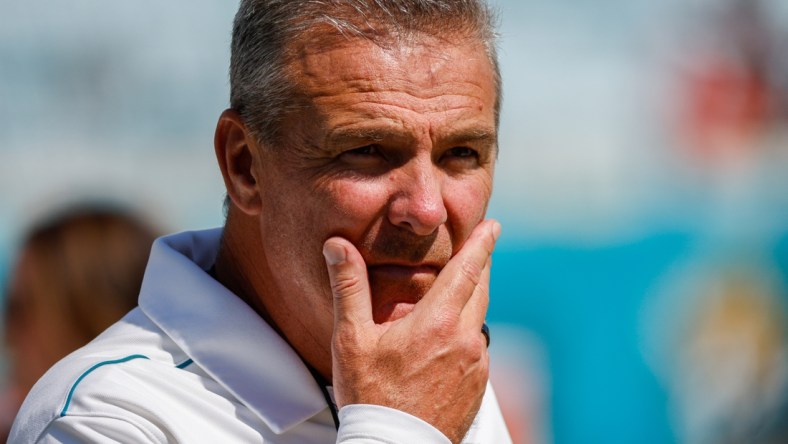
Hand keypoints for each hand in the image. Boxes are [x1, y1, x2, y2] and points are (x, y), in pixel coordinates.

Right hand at [323, 219, 499, 442]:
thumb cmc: (370, 396)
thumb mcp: (351, 340)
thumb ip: (349, 288)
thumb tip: (336, 246)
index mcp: (438, 322)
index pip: (469, 270)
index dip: (482, 244)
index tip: (494, 226)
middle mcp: (466, 341)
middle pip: (481, 291)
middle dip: (480, 267)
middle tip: (479, 249)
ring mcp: (476, 366)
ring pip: (479, 321)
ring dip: (471, 303)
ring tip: (453, 298)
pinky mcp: (478, 387)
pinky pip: (477, 349)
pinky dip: (466, 335)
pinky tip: (446, 342)